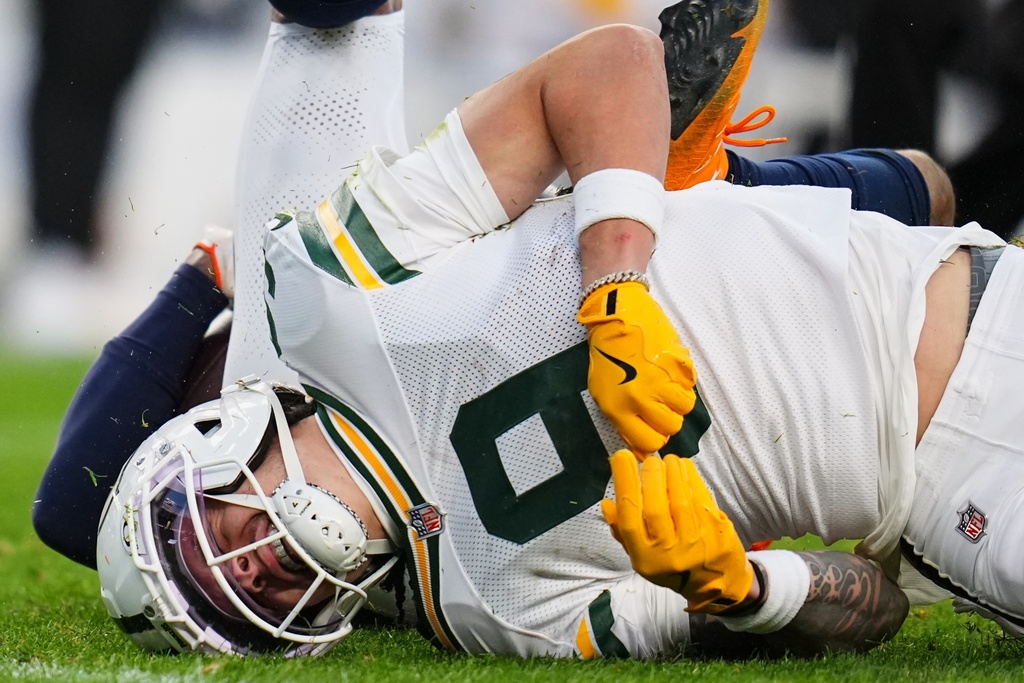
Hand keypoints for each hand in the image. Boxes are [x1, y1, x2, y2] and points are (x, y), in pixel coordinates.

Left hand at [577, 281, 695, 453]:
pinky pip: (691, 384)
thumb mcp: (602, 391)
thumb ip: (622, 419)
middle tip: (662, 405)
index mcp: (619, 409)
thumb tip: (642, 444)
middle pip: (672, 427)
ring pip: (685, 408)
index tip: (654, 427)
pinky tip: (671, 371)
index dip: (655, 437)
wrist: (617, 315)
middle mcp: (640, 398)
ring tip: (668, 387)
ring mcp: (661, 380)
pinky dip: (685, 381)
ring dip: (679, 400)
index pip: (649, 443)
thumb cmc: (607, 353)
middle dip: (669, 419)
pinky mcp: (677, 363)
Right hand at [601, 450, 753, 612]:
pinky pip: (700, 496)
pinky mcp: (716, 530)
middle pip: (655, 507)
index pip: (629, 518)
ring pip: (679, 499)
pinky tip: (683, 466)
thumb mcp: (642, 557)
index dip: (624, 484)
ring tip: (666, 460)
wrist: (717, 584)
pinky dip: (690, 476)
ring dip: (671, 472)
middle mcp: (669, 552)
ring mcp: (695, 541)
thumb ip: (623, 531)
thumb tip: (607, 502)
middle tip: (649, 460)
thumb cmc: (673, 566)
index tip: (621, 458)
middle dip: (650, 476)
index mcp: (646, 558)